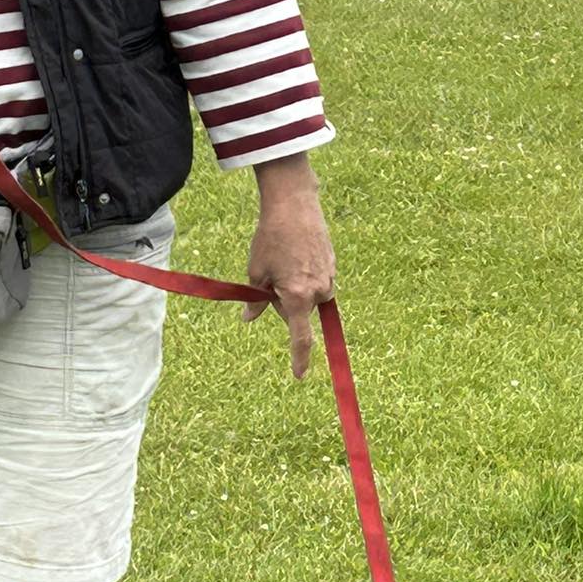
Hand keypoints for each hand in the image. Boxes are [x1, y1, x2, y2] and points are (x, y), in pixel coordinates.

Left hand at [242, 155, 335, 377]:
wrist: (294, 205)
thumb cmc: (270, 238)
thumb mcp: (256, 271)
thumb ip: (255, 300)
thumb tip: (249, 318)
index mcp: (297, 297)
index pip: (300, 337)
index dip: (299, 359)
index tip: (299, 376)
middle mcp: (318, 291)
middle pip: (300, 313)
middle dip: (284, 303)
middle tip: (269, 276)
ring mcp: (329, 278)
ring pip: (309, 297)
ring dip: (295, 290)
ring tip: (283, 261)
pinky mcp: (333, 266)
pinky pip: (318, 282)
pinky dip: (305, 276)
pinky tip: (294, 255)